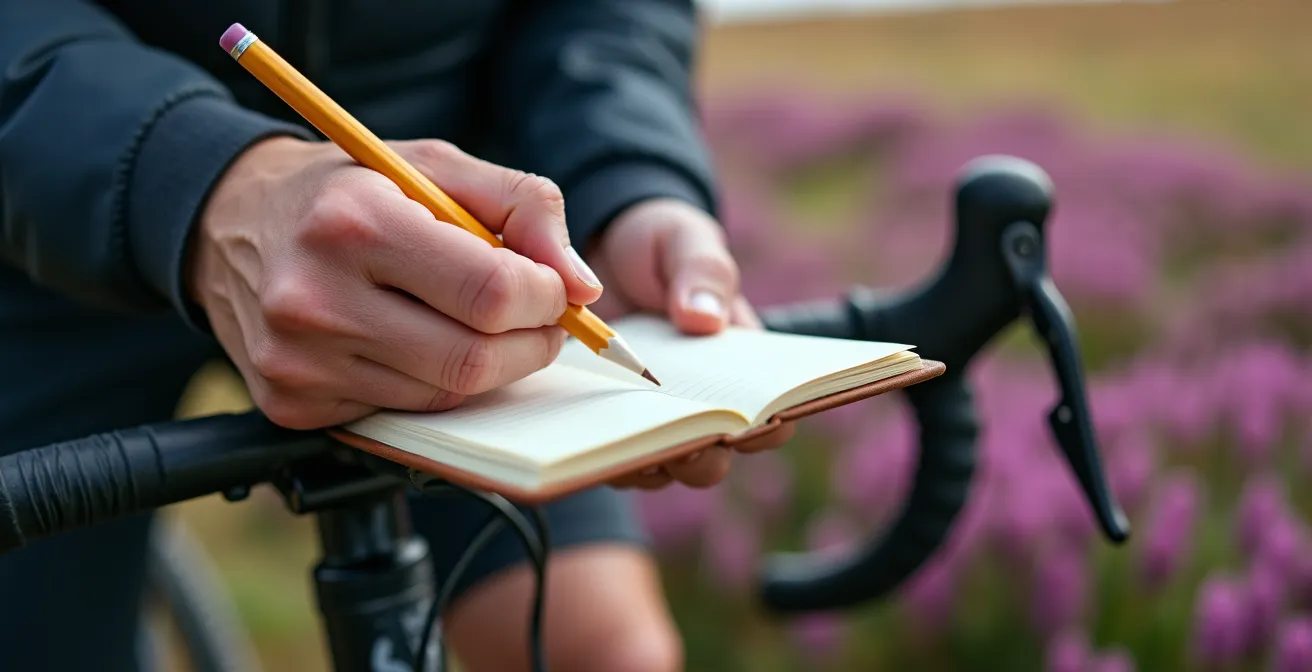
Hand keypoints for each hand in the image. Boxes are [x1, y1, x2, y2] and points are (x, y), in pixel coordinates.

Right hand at [188, 137, 602, 429]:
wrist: (230, 222)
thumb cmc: (350, 191)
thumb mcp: (436, 166)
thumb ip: (525, 207)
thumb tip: (583, 286)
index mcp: (355, 223)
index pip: (491, 292)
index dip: (545, 298)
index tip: (551, 288)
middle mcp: (314, 298)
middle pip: (473, 361)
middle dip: (530, 345)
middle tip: (536, 319)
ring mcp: (296, 362)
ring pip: (444, 397)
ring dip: (486, 367)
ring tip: (473, 322)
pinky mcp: (289, 405)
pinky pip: (401, 416)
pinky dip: (430, 386)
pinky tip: (413, 342)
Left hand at [585, 198, 795, 489]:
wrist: (597, 247)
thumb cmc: (658, 244)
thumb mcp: (684, 241)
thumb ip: (702, 273)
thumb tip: (705, 320)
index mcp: (739, 366)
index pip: (770, 415)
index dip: (766, 428)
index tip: (749, 421)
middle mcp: (699, 402)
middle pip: (715, 457)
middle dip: (703, 455)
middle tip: (684, 437)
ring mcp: (652, 416)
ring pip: (663, 466)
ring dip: (652, 461)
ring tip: (633, 439)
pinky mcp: (608, 420)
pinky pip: (610, 455)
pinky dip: (603, 453)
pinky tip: (588, 432)